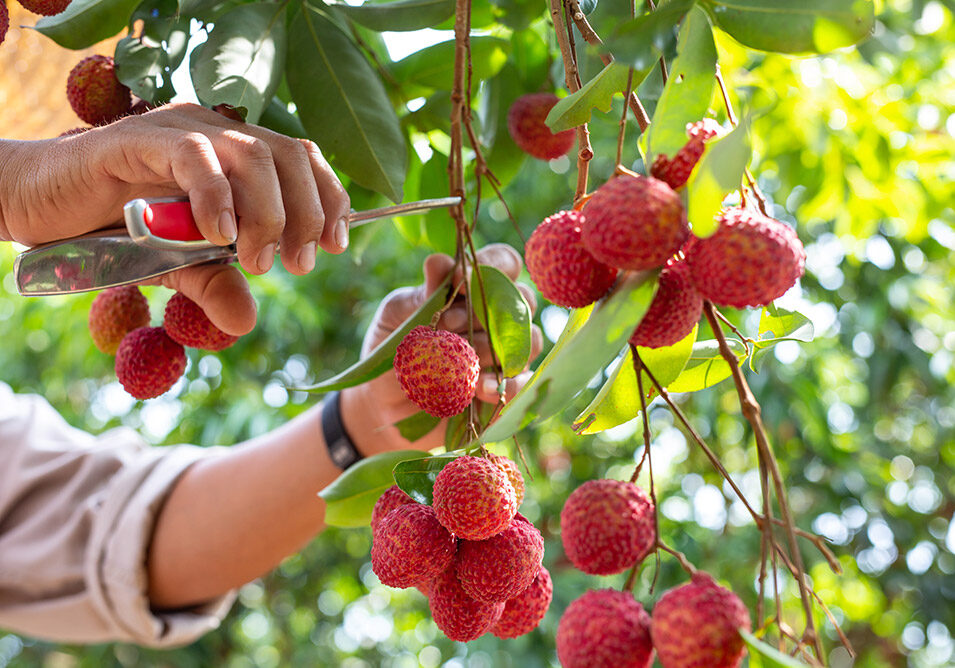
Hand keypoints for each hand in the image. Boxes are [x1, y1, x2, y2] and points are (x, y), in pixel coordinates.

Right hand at [0, 102, 350, 334]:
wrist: (36, 205)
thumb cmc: (109, 230)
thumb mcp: (172, 267)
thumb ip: (211, 284)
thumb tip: (245, 322)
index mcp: (232, 154)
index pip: (300, 159)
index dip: (329, 198)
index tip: (336, 246)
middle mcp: (212, 133)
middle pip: (287, 156)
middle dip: (307, 213)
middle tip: (299, 264)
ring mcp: (176, 132)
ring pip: (251, 154)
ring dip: (268, 212)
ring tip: (258, 259)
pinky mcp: (137, 141)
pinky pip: (192, 156)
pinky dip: (216, 197)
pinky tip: (219, 235)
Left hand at [340, 244, 543, 455]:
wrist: (385, 403)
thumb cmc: (394, 349)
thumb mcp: (397, 316)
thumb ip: (421, 293)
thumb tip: (439, 262)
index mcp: (474, 289)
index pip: (504, 262)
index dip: (493, 265)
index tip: (460, 280)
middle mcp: (498, 317)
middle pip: (523, 299)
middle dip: (487, 311)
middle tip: (448, 325)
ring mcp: (507, 353)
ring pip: (528, 340)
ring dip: (494, 348)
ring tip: (461, 361)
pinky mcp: (507, 389)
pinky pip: (525, 383)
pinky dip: (508, 385)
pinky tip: (481, 389)